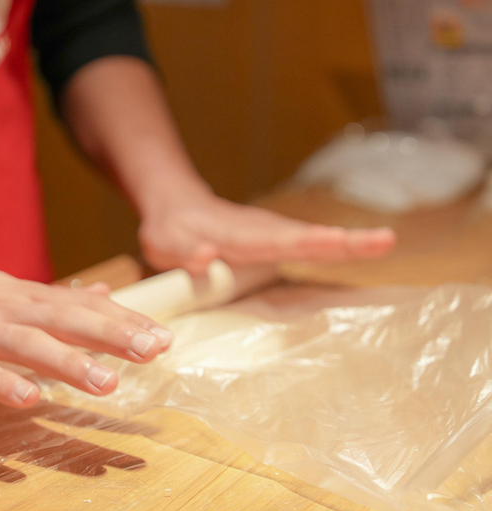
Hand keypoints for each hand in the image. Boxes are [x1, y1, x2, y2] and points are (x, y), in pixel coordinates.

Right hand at [0, 270, 172, 407]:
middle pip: (62, 317)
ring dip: (66, 361)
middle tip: (152, 351)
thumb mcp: (4, 295)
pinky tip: (28, 398)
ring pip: (24, 342)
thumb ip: (53, 298)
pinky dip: (0, 381)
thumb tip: (102, 290)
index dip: (120, 319)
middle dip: (109, 334)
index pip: (79, 304)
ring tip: (105, 383)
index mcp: (20, 296)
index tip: (161, 337)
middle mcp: (2, 306)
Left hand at [139, 193, 395, 274]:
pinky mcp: (273, 240)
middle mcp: (264, 232)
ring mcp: (272, 234)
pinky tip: (356, 249)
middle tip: (387, 241)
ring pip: (315, 238)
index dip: (314, 244)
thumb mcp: (164, 243)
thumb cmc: (170, 230)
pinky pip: (308, 243)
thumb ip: (184, 253)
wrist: (175, 208)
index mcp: (242, 237)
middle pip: (312, 237)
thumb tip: (205, 260)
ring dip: (349, 242)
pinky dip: (335, 245)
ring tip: (383, 243)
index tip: (346, 242)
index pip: (283, 241)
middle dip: (349, 241)